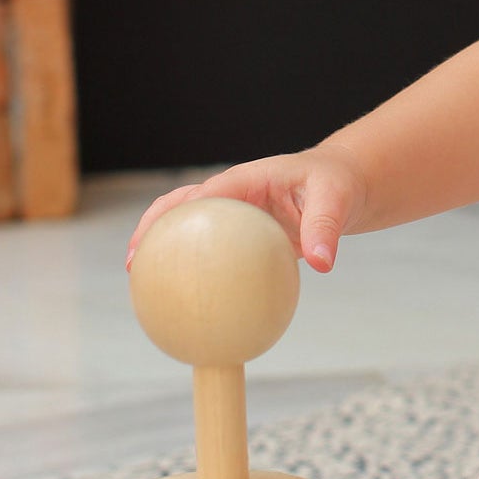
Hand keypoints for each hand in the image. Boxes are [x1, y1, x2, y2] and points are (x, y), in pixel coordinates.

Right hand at [127, 150, 367, 275]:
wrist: (344, 187)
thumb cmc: (337, 185)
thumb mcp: (336, 199)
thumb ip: (326, 228)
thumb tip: (322, 264)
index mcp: (247, 180)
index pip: (206, 192)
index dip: (180, 211)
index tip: (160, 236)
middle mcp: (234, 195)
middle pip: (181, 206)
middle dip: (153, 227)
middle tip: (134, 261)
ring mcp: (234, 216)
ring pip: (188, 228)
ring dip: (162, 247)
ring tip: (141, 280)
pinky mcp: (240, 237)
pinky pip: (212, 251)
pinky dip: (194, 267)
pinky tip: (189, 299)